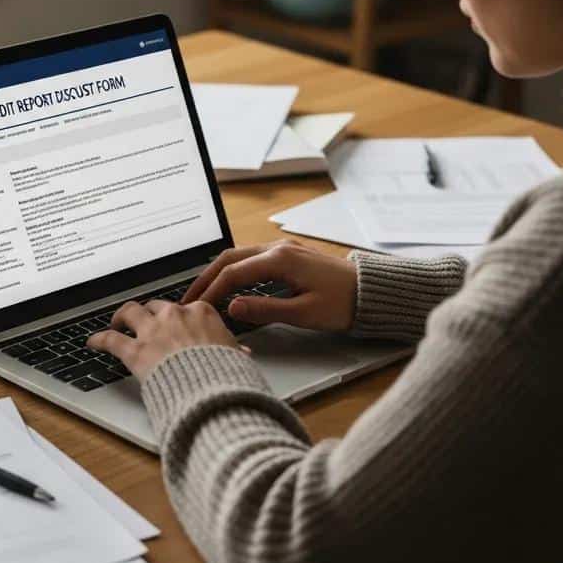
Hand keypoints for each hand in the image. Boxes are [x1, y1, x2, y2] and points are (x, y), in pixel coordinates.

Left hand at [86, 299, 241, 381]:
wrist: (212, 391)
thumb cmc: (226, 375)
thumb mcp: (236, 357)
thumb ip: (232, 350)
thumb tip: (241, 353)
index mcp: (200, 313)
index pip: (184, 308)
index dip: (176, 316)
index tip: (173, 321)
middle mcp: (174, 315)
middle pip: (155, 306)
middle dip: (148, 313)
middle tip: (143, 321)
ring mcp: (152, 331)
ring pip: (129, 312)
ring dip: (121, 317)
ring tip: (116, 322)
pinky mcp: (135, 350)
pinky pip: (111, 339)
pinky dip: (99, 339)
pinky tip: (92, 342)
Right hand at [181, 239, 357, 332]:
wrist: (373, 291)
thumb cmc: (344, 303)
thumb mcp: (304, 313)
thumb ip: (264, 309)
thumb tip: (232, 307)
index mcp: (280, 260)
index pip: (233, 273)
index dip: (211, 290)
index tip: (196, 307)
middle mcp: (278, 248)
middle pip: (230, 258)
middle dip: (206, 278)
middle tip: (189, 297)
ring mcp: (283, 249)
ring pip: (239, 256)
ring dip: (218, 273)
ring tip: (203, 292)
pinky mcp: (289, 255)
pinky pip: (252, 258)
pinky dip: (234, 270)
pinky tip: (229, 285)